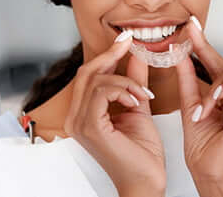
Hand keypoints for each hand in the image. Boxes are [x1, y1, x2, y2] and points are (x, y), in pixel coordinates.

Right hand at [63, 32, 165, 194]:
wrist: (146, 182)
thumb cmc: (141, 151)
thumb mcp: (138, 106)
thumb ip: (134, 81)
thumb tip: (136, 56)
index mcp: (84, 112)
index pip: (89, 75)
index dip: (107, 54)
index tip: (125, 39)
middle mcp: (75, 117)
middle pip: (87, 72)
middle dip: (110, 55)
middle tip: (129, 43)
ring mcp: (79, 122)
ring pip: (96, 80)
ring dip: (124, 79)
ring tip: (142, 93)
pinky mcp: (89, 127)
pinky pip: (102, 92)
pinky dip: (123, 89)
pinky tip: (137, 100)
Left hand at [174, 17, 222, 192]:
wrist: (209, 168)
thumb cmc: (202, 141)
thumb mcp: (190, 102)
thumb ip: (187, 77)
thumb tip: (179, 53)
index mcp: (221, 93)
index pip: (210, 64)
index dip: (200, 45)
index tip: (189, 28)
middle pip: (221, 62)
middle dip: (204, 45)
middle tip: (190, 29)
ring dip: (216, 84)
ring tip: (206, 103)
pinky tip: (218, 96)